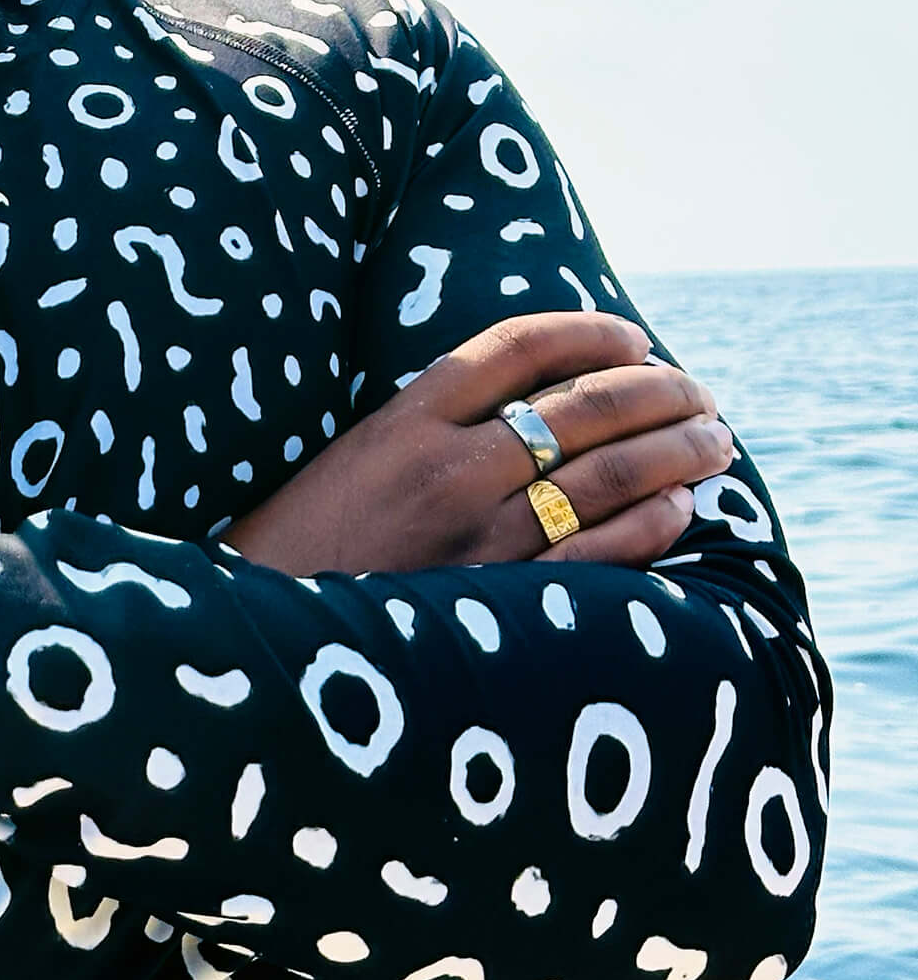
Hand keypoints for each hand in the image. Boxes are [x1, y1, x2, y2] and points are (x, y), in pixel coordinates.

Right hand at [223, 312, 732, 577]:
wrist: (264, 648)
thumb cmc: (300, 550)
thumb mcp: (350, 460)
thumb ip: (428, 428)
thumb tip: (528, 405)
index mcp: (403, 419)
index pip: (518, 346)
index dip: (589, 332)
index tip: (634, 338)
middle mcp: (448, 468)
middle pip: (582, 406)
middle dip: (659, 393)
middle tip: (701, 392)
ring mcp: (478, 539)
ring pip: (606, 477)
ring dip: (674, 453)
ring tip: (714, 441)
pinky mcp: (499, 606)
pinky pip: (601, 556)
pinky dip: (651, 525)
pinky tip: (681, 507)